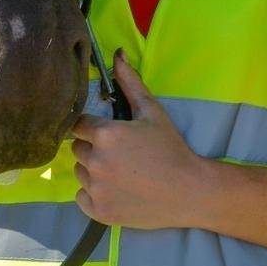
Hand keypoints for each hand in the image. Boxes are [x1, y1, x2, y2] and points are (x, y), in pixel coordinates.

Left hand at [70, 54, 208, 227]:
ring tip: (122, 172)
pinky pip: (82, 197)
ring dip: (93, 170)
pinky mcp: (96, 211)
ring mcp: (94, 188)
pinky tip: (118, 190)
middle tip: (121, 154)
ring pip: (79, 172)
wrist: (189, 191)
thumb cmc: (171, 148)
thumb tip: (117, 54)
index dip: (94, 127)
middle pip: (78, 148)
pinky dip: (94, 194)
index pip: (79, 124)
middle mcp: (94, 161)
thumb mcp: (152, 112)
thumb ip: (130, 83)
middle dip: (94, 148)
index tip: (112, 134)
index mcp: (105, 134)